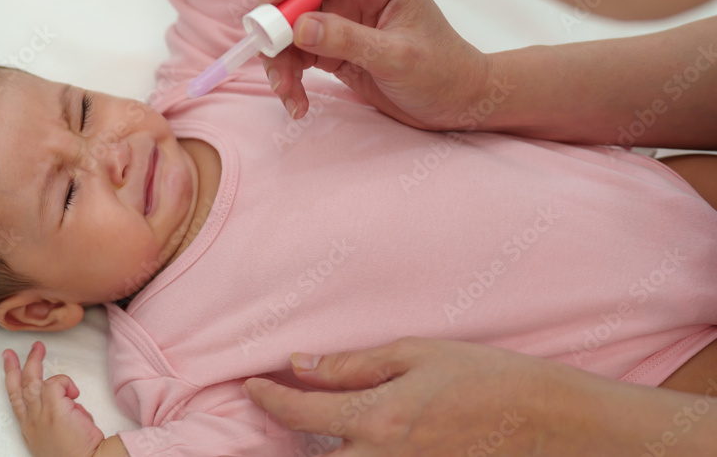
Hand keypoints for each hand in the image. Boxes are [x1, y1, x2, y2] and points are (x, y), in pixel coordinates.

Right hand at [4, 341, 104, 456]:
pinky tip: (74, 393)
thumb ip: (56, 412)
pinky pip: (56, 383)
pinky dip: (66, 383)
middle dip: (12, 367)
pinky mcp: (54, 410)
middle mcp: (32, 422)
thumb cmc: (76, 450)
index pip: (16, 402)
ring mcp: (41, 415)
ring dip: (35, 361)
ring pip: (32, 381)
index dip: (10, 383)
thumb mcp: (57, 431)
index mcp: (31, 429)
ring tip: (38, 348)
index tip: (8, 369)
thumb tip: (68, 398)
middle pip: (18, 389)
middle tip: (9, 352)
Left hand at [243, 337, 716, 456]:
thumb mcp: (416, 355)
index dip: (269, 399)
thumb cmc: (484, 376)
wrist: (549, 420)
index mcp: (378, 418)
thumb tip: (300, 365)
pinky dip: (357, 455)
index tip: (253, 386)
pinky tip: (361, 439)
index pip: (301, 415)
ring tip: (317, 429)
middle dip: (287, 441)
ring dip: (323, 451)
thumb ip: (352, 365)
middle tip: (278, 412)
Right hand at [259, 0, 492, 127]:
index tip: (269, 1)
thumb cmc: (442, 73)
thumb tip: (298, 27)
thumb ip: (348, 40)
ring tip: (286, 91)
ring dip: (279, 57)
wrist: (456, 104)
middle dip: (277, 18)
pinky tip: (296, 102)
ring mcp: (342, 17)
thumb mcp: (397, 57)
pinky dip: (289, 75)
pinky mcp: (331, 45)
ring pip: (290, 23)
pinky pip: (296, 52)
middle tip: (266, 48)